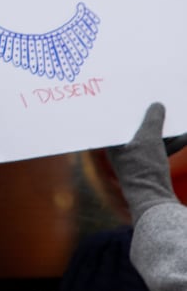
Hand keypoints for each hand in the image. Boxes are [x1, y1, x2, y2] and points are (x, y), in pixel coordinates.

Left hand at [108, 102, 186, 221]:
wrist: (154, 199)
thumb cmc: (144, 168)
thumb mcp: (149, 139)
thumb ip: (152, 119)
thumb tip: (156, 104)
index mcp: (111, 144)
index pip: (115, 120)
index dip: (125, 106)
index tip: (131, 90)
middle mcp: (118, 151)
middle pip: (134, 127)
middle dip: (148, 114)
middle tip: (156, 97)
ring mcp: (133, 159)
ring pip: (149, 136)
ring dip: (163, 126)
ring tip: (174, 111)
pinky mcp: (148, 166)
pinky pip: (159, 146)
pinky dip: (170, 140)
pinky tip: (183, 133)